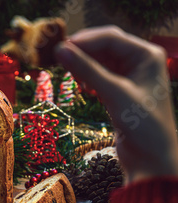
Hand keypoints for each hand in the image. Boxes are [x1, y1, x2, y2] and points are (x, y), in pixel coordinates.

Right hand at [55, 26, 177, 183]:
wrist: (152, 158)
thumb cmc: (143, 125)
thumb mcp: (114, 94)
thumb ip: (87, 70)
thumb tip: (60, 51)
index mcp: (147, 55)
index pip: (110, 38)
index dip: (84, 41)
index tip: (59, 48)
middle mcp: (140, 61)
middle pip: (104, 47)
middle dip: (82, 52)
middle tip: (58, 59)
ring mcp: (130, 76)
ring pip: (100, 62)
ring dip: (84, 66)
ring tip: (71, 76)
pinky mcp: (120, 91)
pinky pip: (99, 75)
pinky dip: (88, 79)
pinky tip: (83, 88)